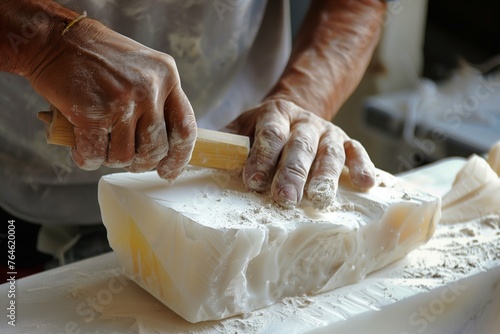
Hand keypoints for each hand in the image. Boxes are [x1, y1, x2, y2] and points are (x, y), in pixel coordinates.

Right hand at [26, 18, 195, 179]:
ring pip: (125, 156)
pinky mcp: (93, 112)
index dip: (179, 157)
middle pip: (156, 148)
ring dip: (110, 159)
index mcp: (167, 77)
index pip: (185, 128)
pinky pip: (95, 155)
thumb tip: (162, 148)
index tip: (169, 171)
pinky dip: (87, 158)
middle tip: (127, 160)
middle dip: (141, 163)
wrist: (57, 39)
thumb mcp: (142, 68)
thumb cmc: (98, 58)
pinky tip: (81, 147)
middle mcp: (150, 89)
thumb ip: (157, 100)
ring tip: (99, 145)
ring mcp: (122, 101)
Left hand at [226, 99, 375, 208]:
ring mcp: (328, 131)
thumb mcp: (241, 128)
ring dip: (325, 176)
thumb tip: (192, 156)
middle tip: (284, 199)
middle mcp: (304, 121)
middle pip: (300, 146)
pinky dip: (363, 167)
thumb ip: (223, 143)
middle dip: (292, 173)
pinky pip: (358, 152)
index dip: (262, 157)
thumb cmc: (261, 131)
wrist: (293, 113)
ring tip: (319, 199)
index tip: (253, 181)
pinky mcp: (346, 142)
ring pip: (330, 152)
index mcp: (275, 114)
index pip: (270, 135)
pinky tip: (366, 184)